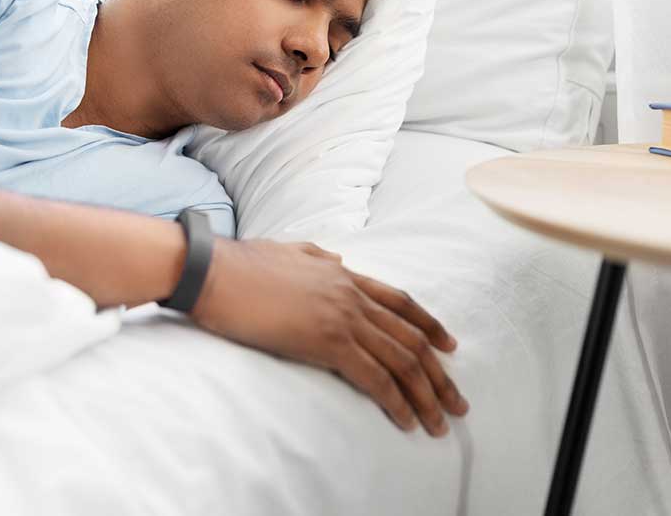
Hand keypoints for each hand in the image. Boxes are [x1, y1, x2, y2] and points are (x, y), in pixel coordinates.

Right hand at [189, 238, 467, 435]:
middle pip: (411, 338)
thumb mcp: (289, 251)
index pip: (401, 302)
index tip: (450, 347)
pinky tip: (406, 420)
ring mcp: (343, 317)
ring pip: (401, 361)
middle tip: (456, 401)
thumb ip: (319, 257)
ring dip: (426, 395)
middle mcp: (352, 295)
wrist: (214, 272)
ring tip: (440, 421)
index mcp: (343, 274)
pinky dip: (396, 401)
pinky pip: (375, 377)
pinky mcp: (327, 341)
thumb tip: (339, 261)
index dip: (430, 326)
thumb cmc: (241, 264)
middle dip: (439, 374)